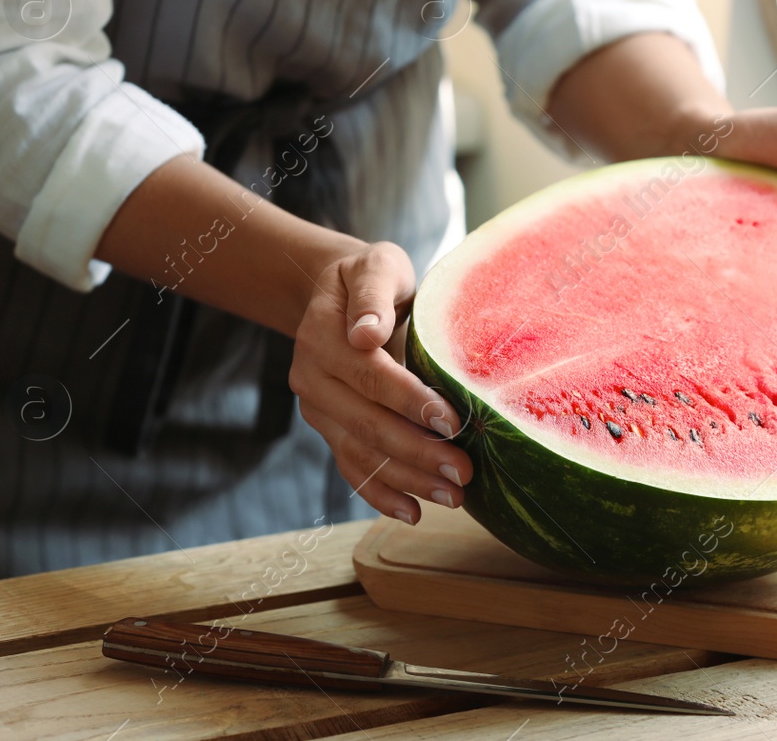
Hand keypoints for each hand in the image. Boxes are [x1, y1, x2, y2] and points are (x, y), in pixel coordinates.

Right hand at [291, 242, 471, 522]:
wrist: (340, 294)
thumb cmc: (371, 277)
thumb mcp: (375, 266)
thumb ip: (373, 295)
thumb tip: (366, 332)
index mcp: (322, 336)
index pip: (369, 374)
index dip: (410, 400)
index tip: (452, 421)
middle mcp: (312, 377)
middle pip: (366, 422)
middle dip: (417, 452)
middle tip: (464, 472)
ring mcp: (318, 409)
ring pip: (360, 452)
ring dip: (407, 480)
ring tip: (453, 496)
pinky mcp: (328, 429)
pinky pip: (350, 466)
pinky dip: (379, 494)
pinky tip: (413, 512)